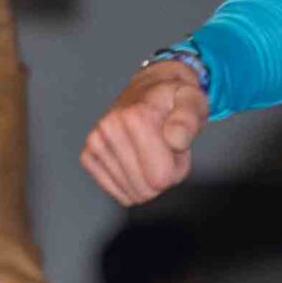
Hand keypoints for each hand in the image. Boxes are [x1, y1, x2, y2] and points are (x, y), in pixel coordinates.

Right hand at [81, 60, 208, 205]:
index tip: (175, 145)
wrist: (150, 88)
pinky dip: (131, 184)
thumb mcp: (193, 101)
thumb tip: (175, 139)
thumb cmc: (174, 99)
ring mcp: (95, 141)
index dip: (176, 167)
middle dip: (162, 176)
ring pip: (131, 193)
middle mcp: (109, 127)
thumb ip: (189, 120)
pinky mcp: (88, 155)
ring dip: (148, 179)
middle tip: (165, 149)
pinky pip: (117, 192)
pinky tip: (136, 160)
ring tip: (151, 150)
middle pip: (145, 189)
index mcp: (136, 117)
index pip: (160, 178)